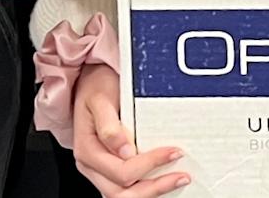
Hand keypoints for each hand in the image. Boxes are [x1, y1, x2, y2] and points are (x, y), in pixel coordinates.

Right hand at [70, 62, 188, 196]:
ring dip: (153, 191)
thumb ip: (109, 125)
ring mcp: (100, 171)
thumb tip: (124, 150)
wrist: (89, 81)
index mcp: (87, 150)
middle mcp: (92, 166)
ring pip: (124, 197)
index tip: (172, 152)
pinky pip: (127, 190)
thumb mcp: (99, 98)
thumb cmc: (96, 87)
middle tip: (181, 175)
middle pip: (122, 193)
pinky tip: (164, 180)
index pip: (120, 171)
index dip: (149, 165)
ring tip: (177, 180)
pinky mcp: (109, 172)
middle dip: (155, 186)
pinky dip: (147, 189)